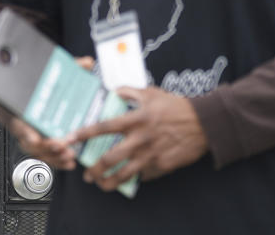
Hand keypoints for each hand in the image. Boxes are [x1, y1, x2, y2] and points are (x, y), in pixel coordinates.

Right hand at [0, 56, 95, 171]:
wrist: (5, 77)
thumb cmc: (23, 76)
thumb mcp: (43, 67)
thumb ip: (66, 65)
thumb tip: (86, 63)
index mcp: (13, 105)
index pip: (15, 120)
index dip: (25, 132)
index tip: (35, 138)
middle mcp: (16, 120)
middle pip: (26, 142)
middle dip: (45, 148)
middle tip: (62, 146)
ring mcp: (24, 130)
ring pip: (34, 151)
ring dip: (52, 156)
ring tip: (69, 155)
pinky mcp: (33, 136)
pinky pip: (41, 152)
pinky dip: (54, 158)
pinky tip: (67, 160)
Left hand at [67, 86, 207, 190]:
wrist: (203, 124)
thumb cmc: (176, 106)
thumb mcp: (152, 93)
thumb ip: (130, 92)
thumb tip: (114, 90)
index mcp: (136, 119)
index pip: (104, 127)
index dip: (85, 133)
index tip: (70, 139)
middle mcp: (140, 139)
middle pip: (110, 158)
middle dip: (94, 169)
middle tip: (86, 175)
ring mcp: (151, 155)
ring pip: (124, 173)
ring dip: (109, 181)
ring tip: (101, 184)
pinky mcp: (161, 166)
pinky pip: (143, 175)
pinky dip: (134, 178)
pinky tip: (127, 179)